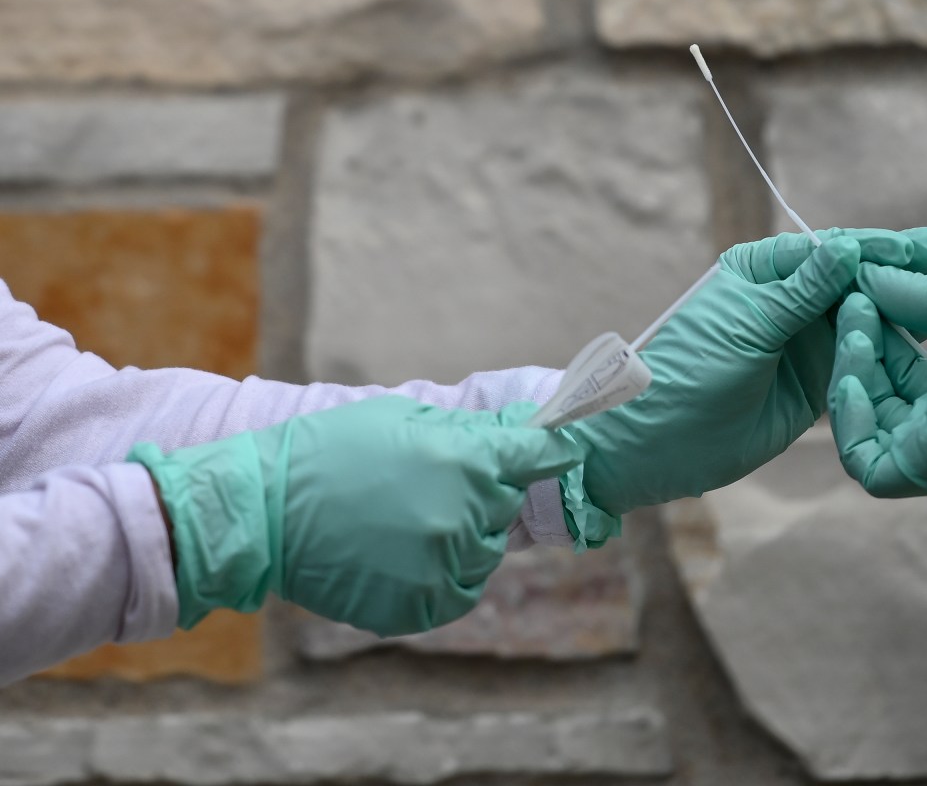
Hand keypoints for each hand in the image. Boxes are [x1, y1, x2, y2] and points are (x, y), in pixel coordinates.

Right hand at [132, 396, 580, 635]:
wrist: (262, 511)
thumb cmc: (328, 451)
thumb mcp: (400, 419)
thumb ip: (466, 431)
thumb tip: (518, 432)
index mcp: (466, 462)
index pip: (537, 456)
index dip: (549, 452)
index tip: (564, 451)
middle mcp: (465, 516)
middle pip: (505, 507)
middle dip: (481, 495)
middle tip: (428, 486)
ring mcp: (443, 566)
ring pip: (485, 553)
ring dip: (462, 538)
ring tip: (402, 521)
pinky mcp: (421, 607)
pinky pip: (459, 592)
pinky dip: (442, 577)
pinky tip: (398, 555)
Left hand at [562, 228, 926, 538]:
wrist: (654, 445)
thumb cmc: (685, 372)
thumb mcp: (747, 324)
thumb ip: (802, 290)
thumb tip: (850, 246)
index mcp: (763, 270)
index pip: (833, 250)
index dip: (883, 246)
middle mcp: (787, 300)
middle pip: (857, 278)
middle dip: (906, 267)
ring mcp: (803, 341)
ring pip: (866, 316)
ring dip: (908, 304)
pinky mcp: (815, 382)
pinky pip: (861, 360)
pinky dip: (894, 349)